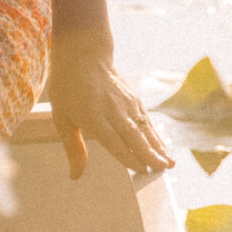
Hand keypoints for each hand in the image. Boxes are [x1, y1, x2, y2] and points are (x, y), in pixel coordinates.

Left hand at [48, 33, 172, 180]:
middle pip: (134, 135)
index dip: (127, 156)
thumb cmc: (67, 88)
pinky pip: (147, 121)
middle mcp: (113, 110)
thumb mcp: (62, 118)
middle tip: (162, 170)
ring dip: (158, 147)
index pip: (113, 140)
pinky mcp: (134, 100)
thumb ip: (73, 148)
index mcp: (93, 115)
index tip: (139, 170)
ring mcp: (126, 103)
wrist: (83, 54)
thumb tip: (75, 176)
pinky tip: (163, 149)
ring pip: (145, 129)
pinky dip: (156, 135)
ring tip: (170, 164)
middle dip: (150, 154)